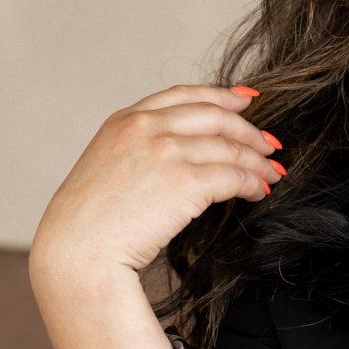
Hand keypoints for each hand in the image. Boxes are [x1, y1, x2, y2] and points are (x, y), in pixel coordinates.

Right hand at [29, 84, 281, 348]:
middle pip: (215, 116)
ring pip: (230, 147)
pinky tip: (259, 192)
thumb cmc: (86, 225)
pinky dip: (252, 182)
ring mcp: (166, 151)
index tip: (246, 101)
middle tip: (270, 145)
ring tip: (272, 173)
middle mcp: (146, 127)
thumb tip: (175, 158)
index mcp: (123, 120)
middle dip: (249, 130)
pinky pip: (234, 176)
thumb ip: (135, 152)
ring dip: (257, 161)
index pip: (183, 96)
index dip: (221, 96)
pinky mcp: (186, 181)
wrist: (77, 252)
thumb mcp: (104, 169)